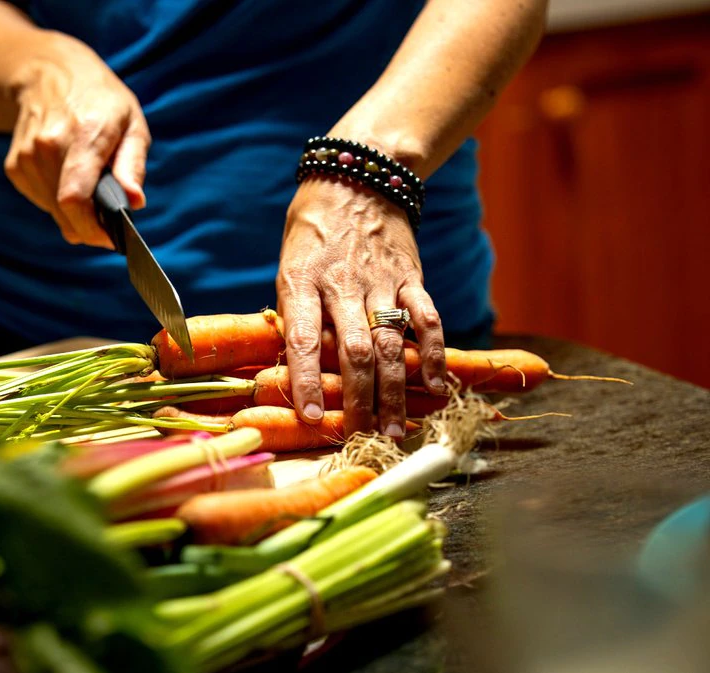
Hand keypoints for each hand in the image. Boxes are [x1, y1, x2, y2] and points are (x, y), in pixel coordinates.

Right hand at [4, 34, 150, 247]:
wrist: (49, 75)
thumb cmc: (100, 100)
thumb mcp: (132, 123)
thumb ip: (133, 165)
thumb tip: (134, 202)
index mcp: (84, 134)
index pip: (74, 198)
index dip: (92, 229)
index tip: (111, 238)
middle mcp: (49, 145)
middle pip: (65, 212)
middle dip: (90, 226)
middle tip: (107, 220)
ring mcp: (26, 156)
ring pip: (53, 211)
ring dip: (75, 212)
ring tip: (89, 184)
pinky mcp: (15, 166)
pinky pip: (41, 201)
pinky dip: (58, 200)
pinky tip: (66, 175)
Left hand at [277, 177, 448, 439]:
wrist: (356, 179)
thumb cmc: (311, 232)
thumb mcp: (288, 266)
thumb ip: (295, 314)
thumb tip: (295, 367)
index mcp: (301, 282)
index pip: (303, 340)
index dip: (307, 382)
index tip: (312, 419)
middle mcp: (342, 284)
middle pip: (354, 351)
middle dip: (359, 399)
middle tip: (363, 438)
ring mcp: (380, 281)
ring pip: (391, 343)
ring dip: (396, 390)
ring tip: (397, 428)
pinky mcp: (410, 277)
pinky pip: (427, 319)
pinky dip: (435, 353)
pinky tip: (439, 385)